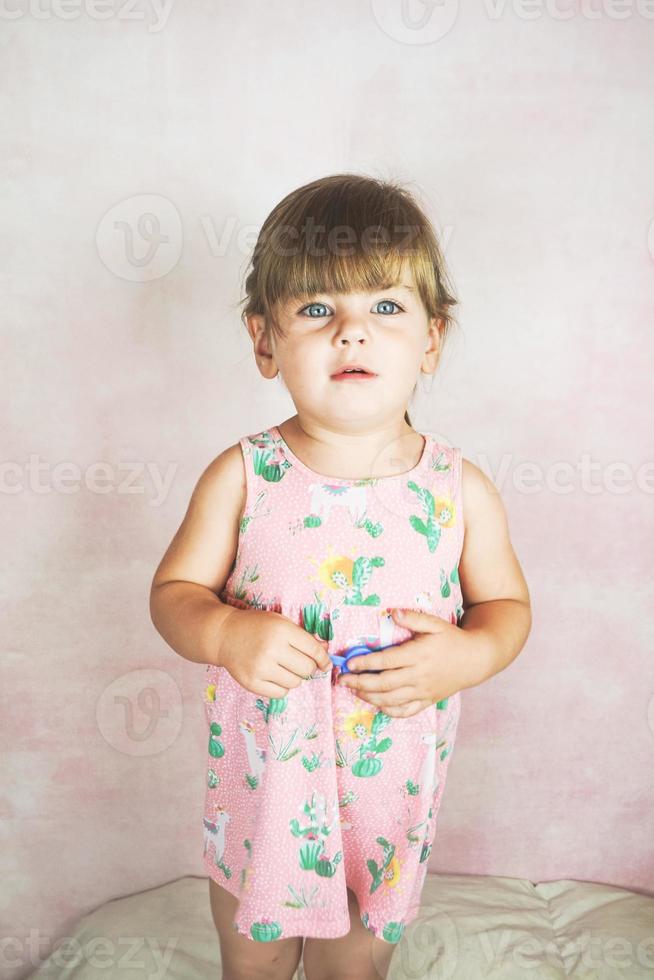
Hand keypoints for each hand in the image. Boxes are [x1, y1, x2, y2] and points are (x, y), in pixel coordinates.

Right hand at [217, 608, 331, 698]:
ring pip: (295, 683)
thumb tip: (325, 651)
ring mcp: (260, 668)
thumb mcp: (281, 622)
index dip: (323, 659)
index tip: (325, 664)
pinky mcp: (251, 682)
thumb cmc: (256, 626)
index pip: (314, 650)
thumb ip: (304, 636)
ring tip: (283, 667)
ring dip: (294, 677)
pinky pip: (280, 693)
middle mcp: (272, 649)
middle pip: (307, 669)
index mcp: (282, 631)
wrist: (224, 634)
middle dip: (308, 667)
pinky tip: (274, 675)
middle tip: (299, 663)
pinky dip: (282, 687)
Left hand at [336, 607, 480, 717]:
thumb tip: (392, 613)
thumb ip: (413, 618)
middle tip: (342, 680)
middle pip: (384, 684)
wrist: (476, 660)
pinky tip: (377, 704)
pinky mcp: (427, 701)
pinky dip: (389, 711)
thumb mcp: (435, 624)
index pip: (386, 661)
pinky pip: (406, 711)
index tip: (349, 663)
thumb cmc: (452, 639)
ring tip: (354, 690)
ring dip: (370, 697)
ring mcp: (423, 691)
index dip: (366, 663)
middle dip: (360, 683)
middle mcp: (419, 676)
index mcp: (418, 655)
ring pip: (391, 700)